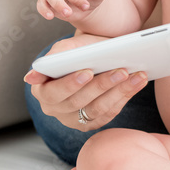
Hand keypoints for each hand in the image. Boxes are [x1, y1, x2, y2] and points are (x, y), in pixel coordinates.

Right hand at [23, 34, 146, 130]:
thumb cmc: (79, 50)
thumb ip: (52, 58)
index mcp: (43, 91)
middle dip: (102, 85)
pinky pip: (110, 113)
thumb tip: (31, 77)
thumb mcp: (66, 47)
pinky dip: (126, 97)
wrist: (95, 56)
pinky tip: (138, 82)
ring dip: (119, 91)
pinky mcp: (93, 122)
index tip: (88, 71)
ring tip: (136, 75)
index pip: (54, 92)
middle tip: (122, 70)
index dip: (70, 84)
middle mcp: (56, 109)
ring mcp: (74, 119)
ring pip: (98, 109)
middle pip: (79, 102)